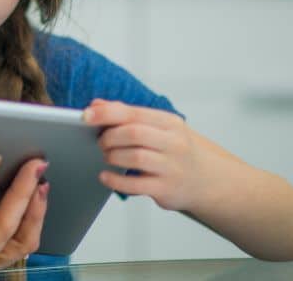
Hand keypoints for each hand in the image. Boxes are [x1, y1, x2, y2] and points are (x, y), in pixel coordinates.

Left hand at [83, 99, 203, 210]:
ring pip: (135, 157)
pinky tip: (105, 176)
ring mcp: (172, 167)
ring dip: (112, 156)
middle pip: (133, 133)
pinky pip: (135, 184)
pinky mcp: (166, 189)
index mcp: (169, 122)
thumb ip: (126, 114)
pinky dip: (115, 180)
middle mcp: (174, 143)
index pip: (133, 113)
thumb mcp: (158, 127)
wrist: (207, 179)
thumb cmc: (174, 149)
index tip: (85, 116)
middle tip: (100, 142)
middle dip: (109, 137)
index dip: (106, 113)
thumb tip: (96, 105)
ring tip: (107, 156)